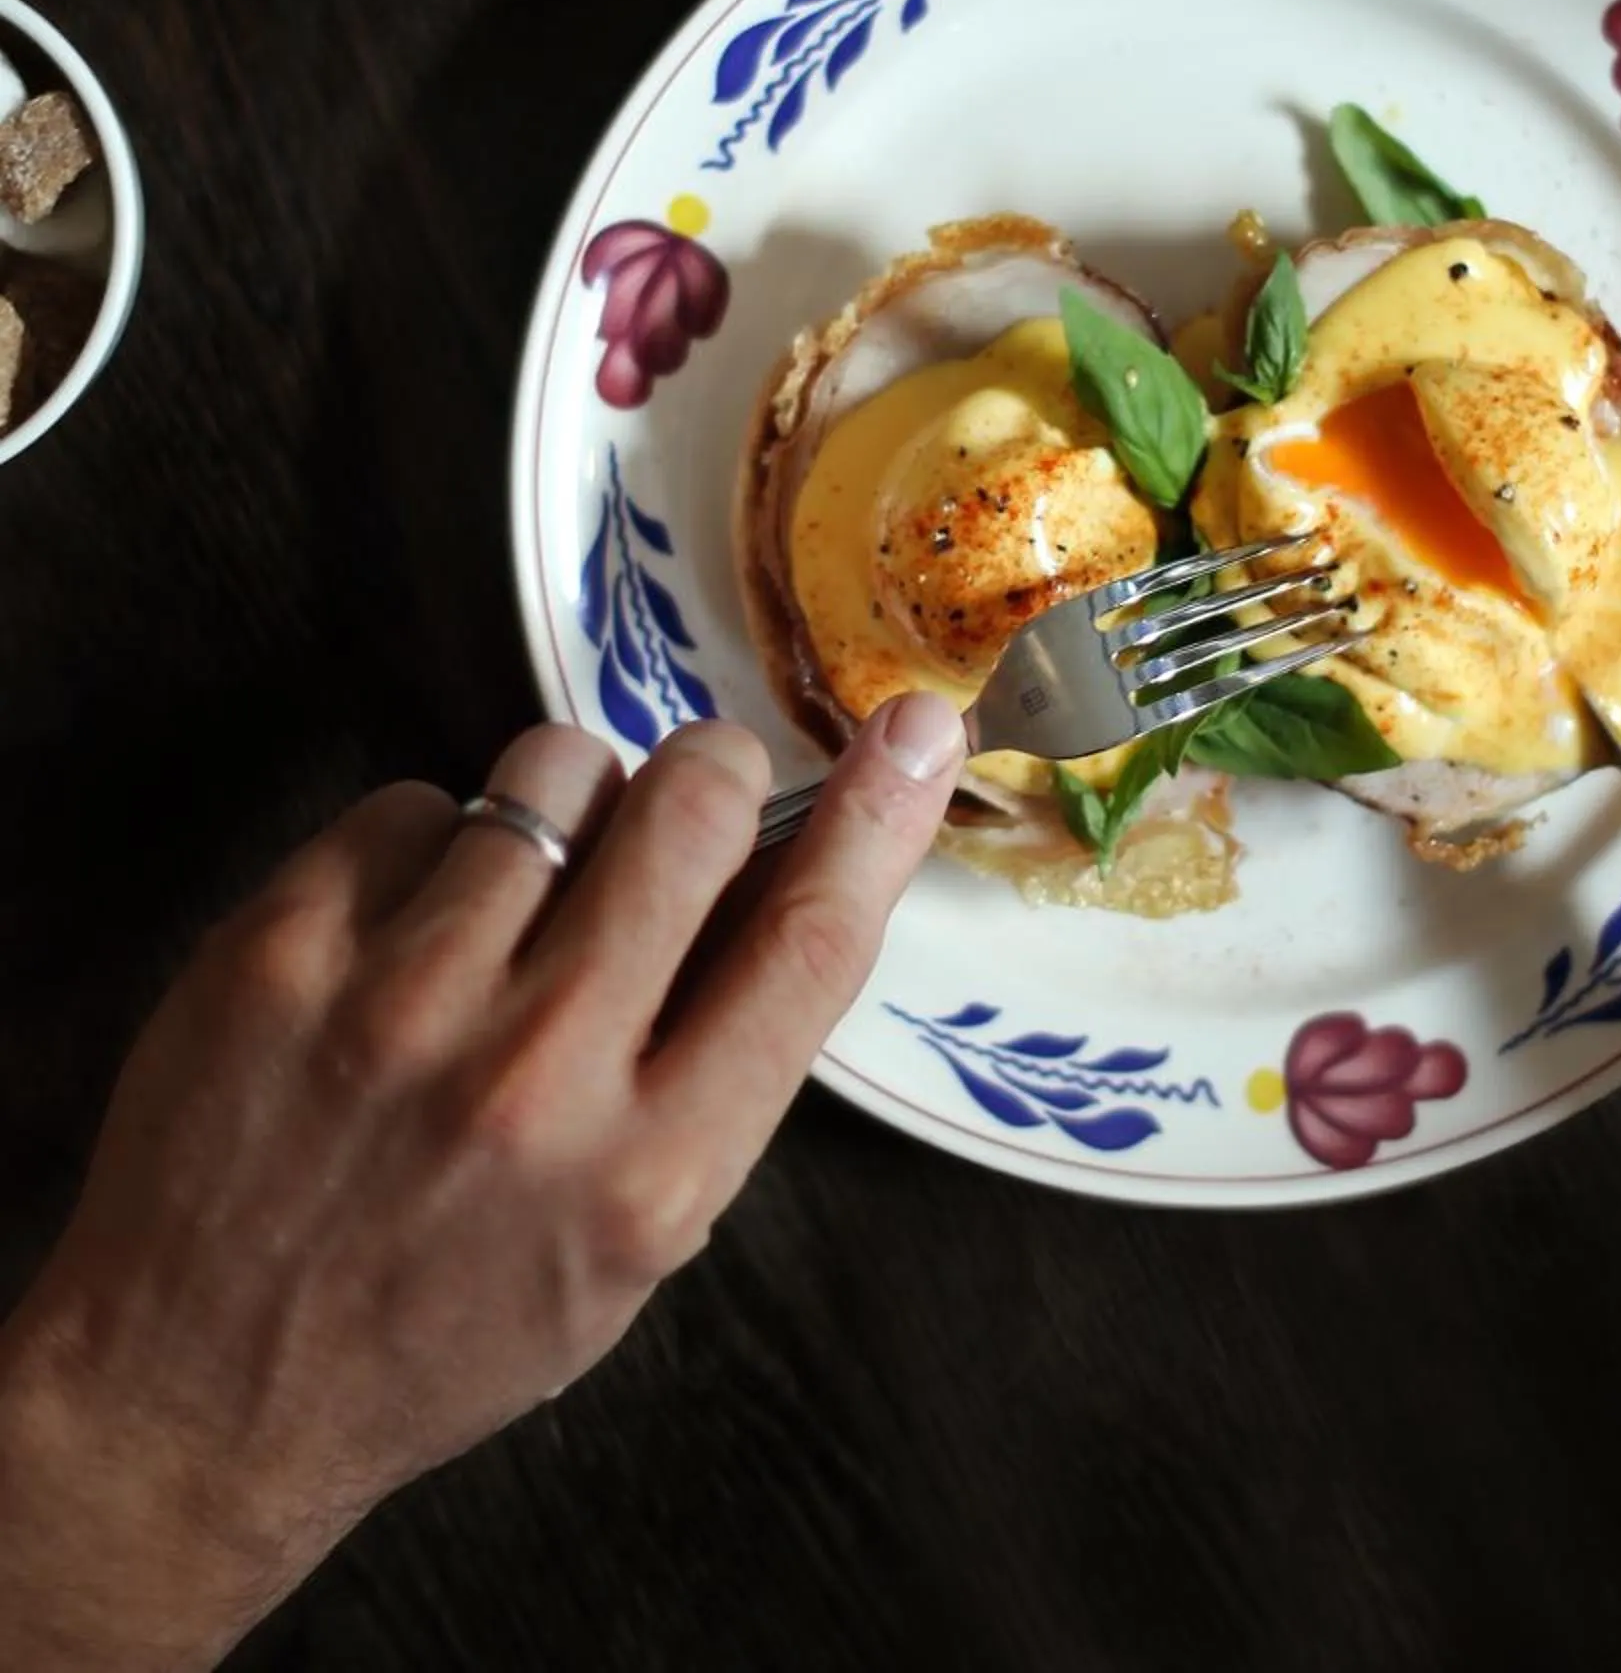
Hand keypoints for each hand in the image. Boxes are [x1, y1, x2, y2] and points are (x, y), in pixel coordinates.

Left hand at [0, 699, 963, 1672]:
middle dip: (706, 777)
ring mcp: (396, 1003)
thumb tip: (798, 863)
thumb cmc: (436, 1322)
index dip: (881, 816)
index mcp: (647, 1174)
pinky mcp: (281, 948)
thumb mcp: (628, 1245)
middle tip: (681, 809)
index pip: (809, 942)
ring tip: (514, 904)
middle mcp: (534, 1080)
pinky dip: (428, 847)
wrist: (195, 1395)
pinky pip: (416, 799)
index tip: (920, 729)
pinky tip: (401, 940)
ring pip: (552, 770)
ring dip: (559, 811)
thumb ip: (716, 1067)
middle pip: (692, 807)